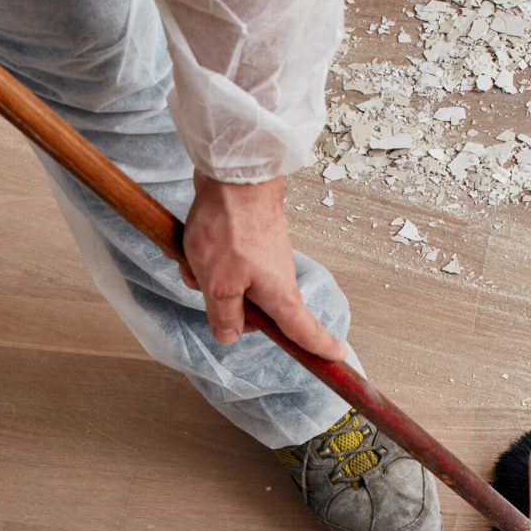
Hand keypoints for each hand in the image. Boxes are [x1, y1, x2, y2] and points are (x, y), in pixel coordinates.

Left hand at [179, 173, 347, 360]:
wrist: (234, 173)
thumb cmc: (230, 227)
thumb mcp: (218, 285)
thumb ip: (224, 317)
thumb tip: (230, 336)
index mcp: (279, 295)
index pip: (303, 331)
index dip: (319, 347)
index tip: (336, 357)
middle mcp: (277, 279)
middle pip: (256, 314)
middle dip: (226, 309)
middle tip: (206, 290)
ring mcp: (264, 259)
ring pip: (235, 288)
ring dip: (210, 280)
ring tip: (196, 262)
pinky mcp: (250, 243)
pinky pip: (228, 266)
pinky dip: (209, 262)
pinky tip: (194, 247)